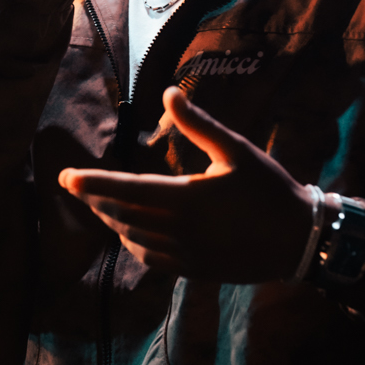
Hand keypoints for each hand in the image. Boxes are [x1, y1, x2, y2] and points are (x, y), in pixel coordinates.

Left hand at [58, 85, 312, 281]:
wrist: (298, 239)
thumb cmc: (269, 189)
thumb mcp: (236, 150)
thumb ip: (198, 124)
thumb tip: (168, 94)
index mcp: (185, 199)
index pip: (124, 190)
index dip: (92, 184)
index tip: (66, 178)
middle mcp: (178, 231)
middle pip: (121, 216)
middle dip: (95, 200)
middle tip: (75, 187)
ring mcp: (184, 255)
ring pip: (132, 238)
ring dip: (111, 221)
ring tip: (98, 204)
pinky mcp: (192, 270)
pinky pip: (150, 258)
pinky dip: (132, 242)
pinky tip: (129, 231)